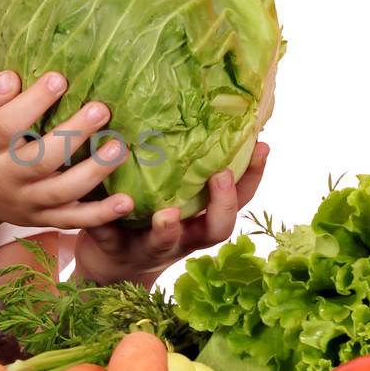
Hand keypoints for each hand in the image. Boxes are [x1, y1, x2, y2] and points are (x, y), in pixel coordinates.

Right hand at [0, 70, 132, 235]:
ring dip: (94, 171)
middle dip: (74, 134)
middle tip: (101, 108)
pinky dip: (100, 215)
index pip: (6, 125)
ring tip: (119, 147)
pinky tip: (125, 201)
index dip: (34, 102)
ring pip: (62, 192)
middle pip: (41, 160)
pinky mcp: (40, 219)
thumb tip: (12, 79)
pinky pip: (72, 220)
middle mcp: (3, 178)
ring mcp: (24, 202)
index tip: (60, 78)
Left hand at [74, 141, 269, 285]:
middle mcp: (184, 237)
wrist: (111, 265)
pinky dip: (108, 222)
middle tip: (221, 175)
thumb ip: (190, 164)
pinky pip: (111, 236)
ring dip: (168, 229)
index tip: (261, 146)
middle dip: (223, 203)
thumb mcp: (177, 193)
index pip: (240, 198)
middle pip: (216, 229)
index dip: (253, 176)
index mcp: (203, 218)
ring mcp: (151, 246)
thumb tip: (205, 106)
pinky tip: (108, 203)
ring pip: (166, 242)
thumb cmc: (152, 219)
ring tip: (168, 214)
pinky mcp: (115, 248)